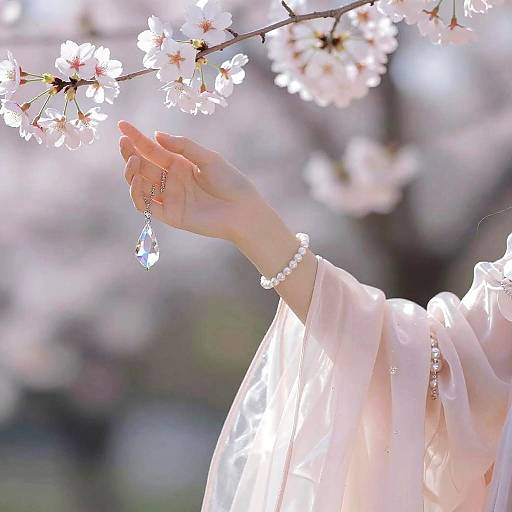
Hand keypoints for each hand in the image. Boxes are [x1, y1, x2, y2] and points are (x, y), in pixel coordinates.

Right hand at [118, 120, 261, 241]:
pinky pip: (146, 205)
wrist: (242, 211)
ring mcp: (169, 197)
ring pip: (140, 184)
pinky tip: (138, 181)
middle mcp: (171, 180)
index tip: (122, 125)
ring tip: (134, 160)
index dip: (136, 137)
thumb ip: (183, 147)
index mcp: (180, 164)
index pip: (152, 149)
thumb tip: (156, 135)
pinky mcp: (169, 214)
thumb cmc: (230, 182)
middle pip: (142, 165)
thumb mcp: (208, 158)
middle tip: (124, 143)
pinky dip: (137, 193)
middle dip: (130, 153)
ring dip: (131, 172)